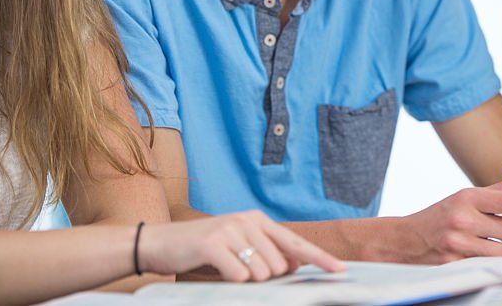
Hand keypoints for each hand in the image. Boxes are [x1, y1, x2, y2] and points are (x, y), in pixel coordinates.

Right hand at [139, 210, 345, 280]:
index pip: (295, 242)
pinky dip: (232, 281)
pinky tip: (218, 270)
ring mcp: (231, 229)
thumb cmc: (202, 249)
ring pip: (262, 272)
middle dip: (265, 277)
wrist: (161, 243)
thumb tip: (294, 264)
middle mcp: (247, 220)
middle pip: (279, 265)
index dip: (319, 258)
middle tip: (239, 269)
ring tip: (226, 268)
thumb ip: (266, 252)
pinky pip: (240, 275)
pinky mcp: (214, 242)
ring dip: (247, 280)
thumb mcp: (238, 246)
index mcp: (257, 220)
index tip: (340, 271)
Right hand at [400, 180, 501, 262]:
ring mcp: (458, 245)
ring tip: (497, 242)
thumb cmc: (443, 215)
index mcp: (467, 197)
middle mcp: (462, 220)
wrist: (407, 240)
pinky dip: (492, 261)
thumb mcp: (467, 197)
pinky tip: (483, 254)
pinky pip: (490, 265)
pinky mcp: (456, 265)